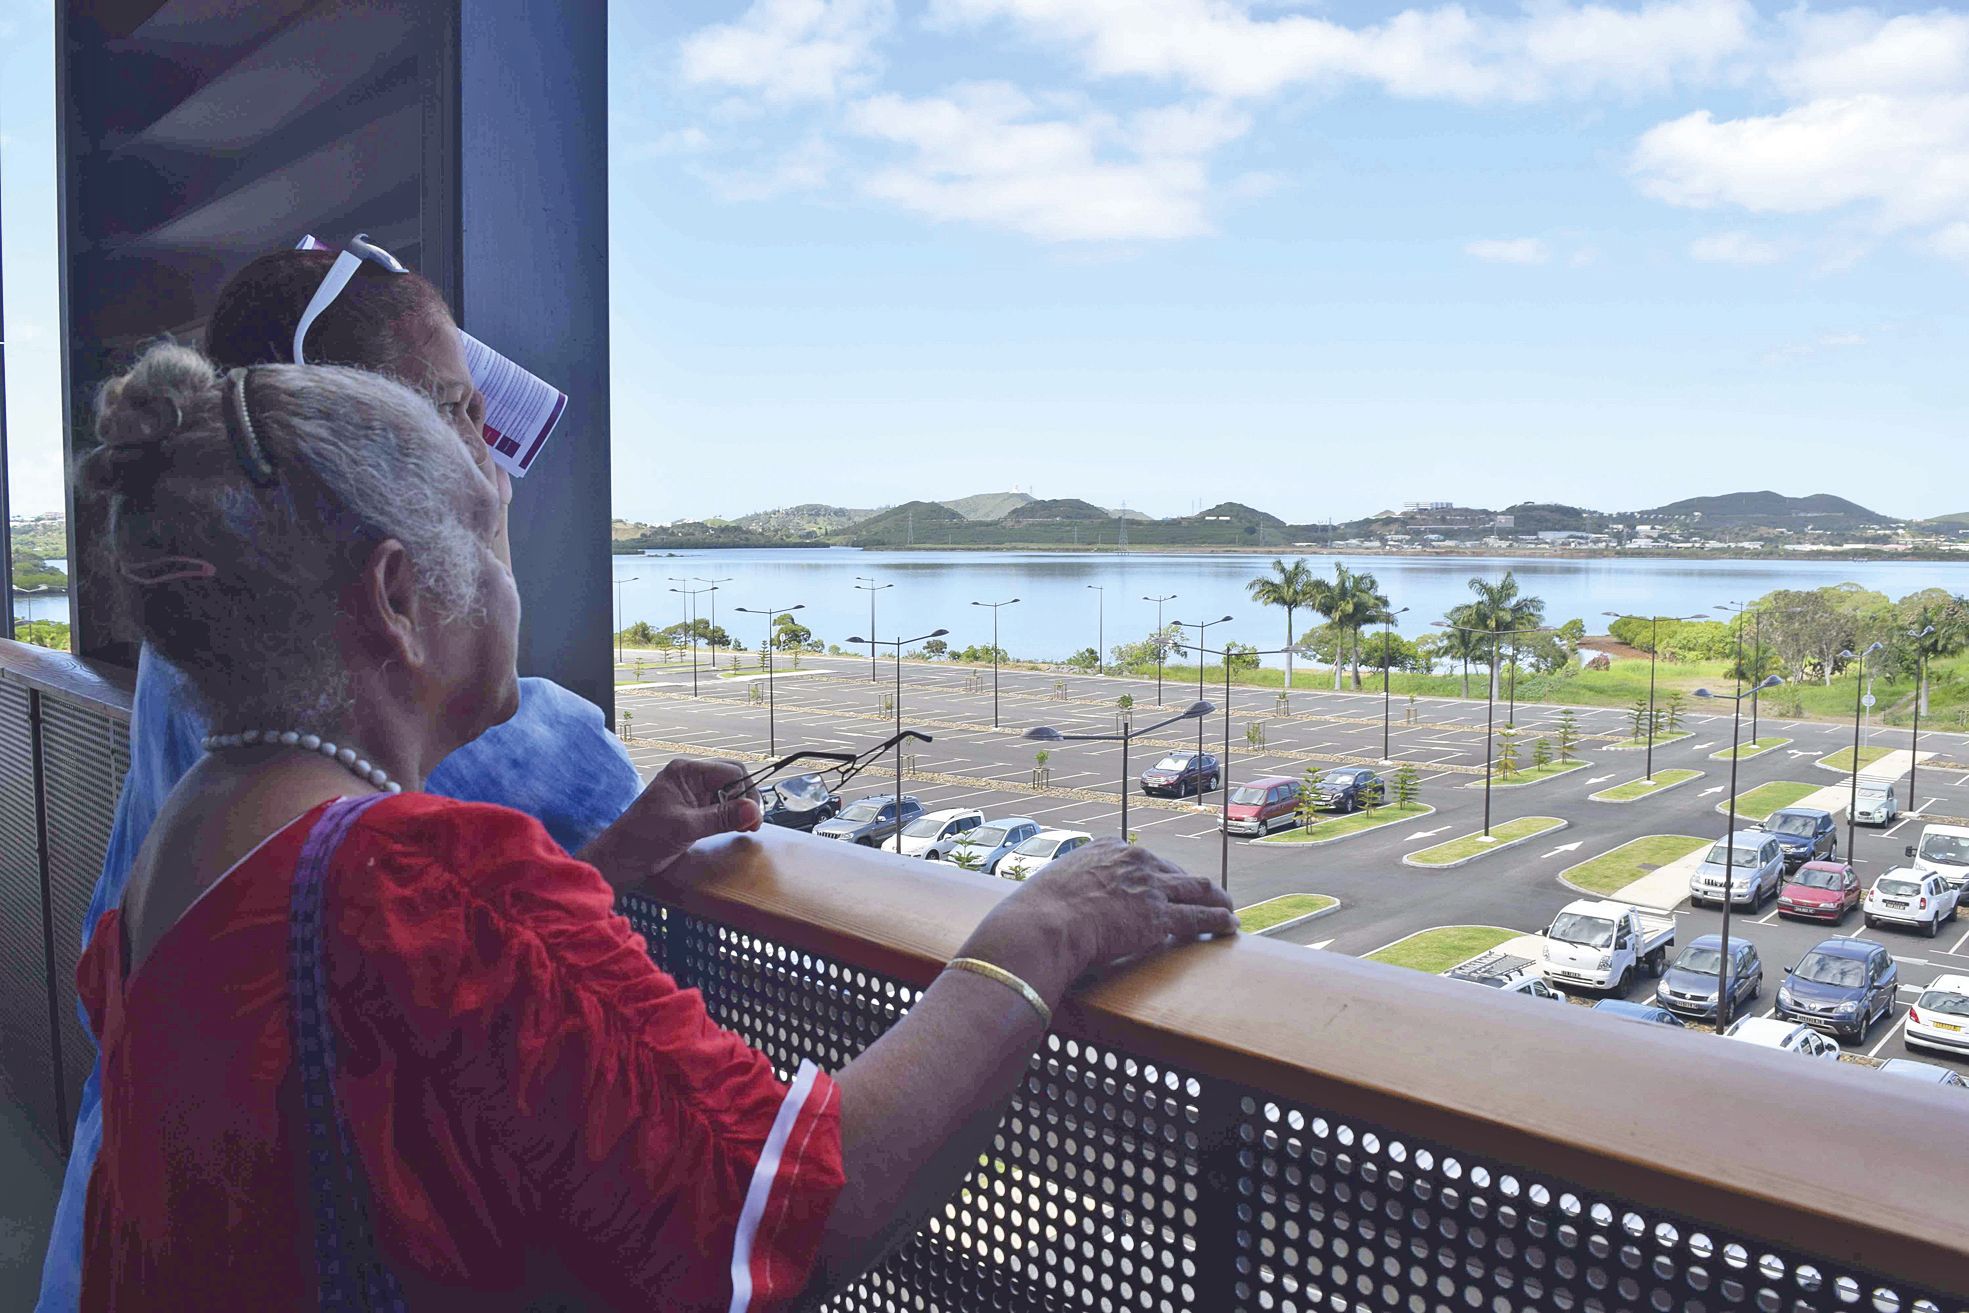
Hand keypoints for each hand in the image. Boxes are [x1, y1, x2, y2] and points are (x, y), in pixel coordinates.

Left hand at [578, 758, 761, 892]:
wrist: (621, 858)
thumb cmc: (645, 838)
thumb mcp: (686, 827)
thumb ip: (721, 817)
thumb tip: (754, 811)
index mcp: (687, 771)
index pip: (732, 770)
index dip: (748, 791)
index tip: (754, 818)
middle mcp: (691, 777)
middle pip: (733, 778)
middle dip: (746, 799)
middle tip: (752, 826)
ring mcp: (692, 792)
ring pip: (728, 792)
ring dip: (739, 809)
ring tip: (745, 829)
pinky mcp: (692, 808)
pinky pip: (719, 805)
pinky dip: (730, 815)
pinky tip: (734, 828)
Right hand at [961, 840, 1236, 1003]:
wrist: (1044, 924)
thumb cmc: (1036, 912)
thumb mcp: (1050, 887)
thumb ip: (1064, 890)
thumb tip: (1051, 906)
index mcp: (1108, 849)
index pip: (1144, 859)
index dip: (1159, 873)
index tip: (1164, 881)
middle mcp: (1135, 861)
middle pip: (1175, 870)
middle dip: (1191, 884)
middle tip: (1204, 894)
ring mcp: (1151, 888)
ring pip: (1197, 889)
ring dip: (1217, 899)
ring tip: (1228, 909)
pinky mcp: (1162, 918)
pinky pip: (1201, 917)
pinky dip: (1220, 921)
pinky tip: (1231, 927)